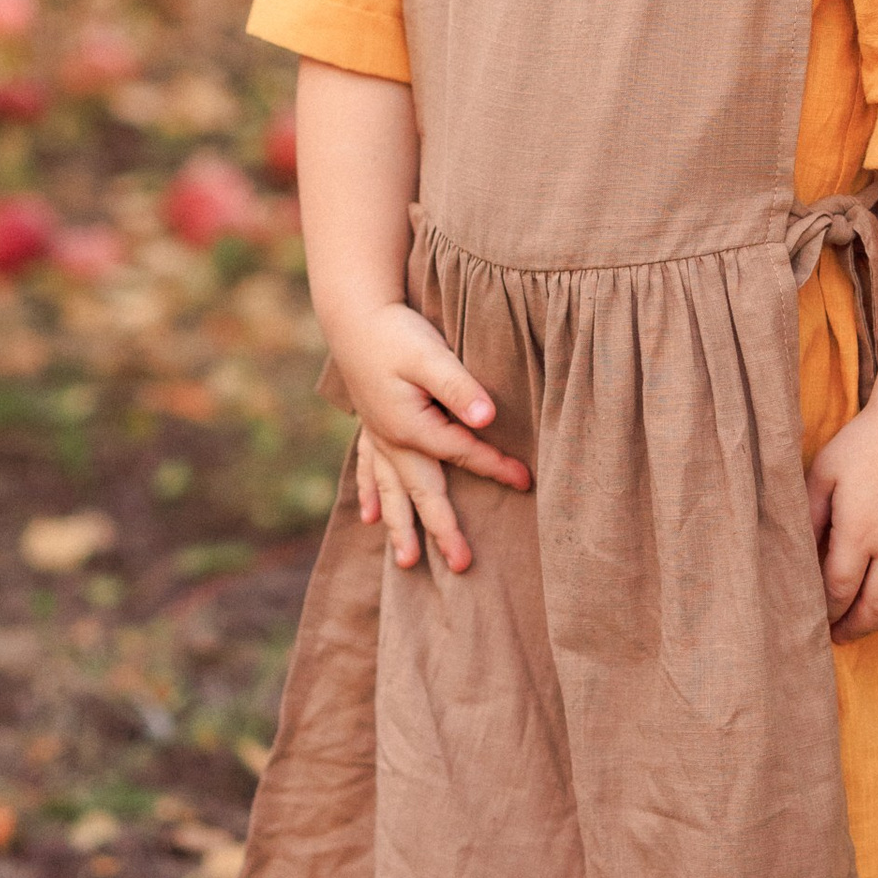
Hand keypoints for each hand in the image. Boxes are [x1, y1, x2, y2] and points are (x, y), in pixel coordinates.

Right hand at [327, 299, 531, 574]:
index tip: (525, 481)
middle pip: (422, 492)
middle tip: (461, 564)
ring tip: (406, 562)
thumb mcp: (430, 353)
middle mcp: (392, 439)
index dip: (495, 466)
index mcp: (411, 427)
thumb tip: (487, 417)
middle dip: (441, 529)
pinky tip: (370, 516)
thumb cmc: (394, 331)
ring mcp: (377, 435)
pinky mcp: (369, 424)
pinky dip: (371, 493)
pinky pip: (369, 469)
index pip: (462, 453)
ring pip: (391, 491)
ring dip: (400, 526)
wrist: (352, 312)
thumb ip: (459, 386)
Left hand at [808, 402, 877, 641]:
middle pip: (876, 607)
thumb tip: (797, 554)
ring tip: (870, 620)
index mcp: (860, 530)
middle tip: (841, 636)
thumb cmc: (867, 441)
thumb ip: (809, 514)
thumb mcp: (825, 471)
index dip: (828, 612)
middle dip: (856, 627)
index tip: (819, 621)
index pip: (839, 590)